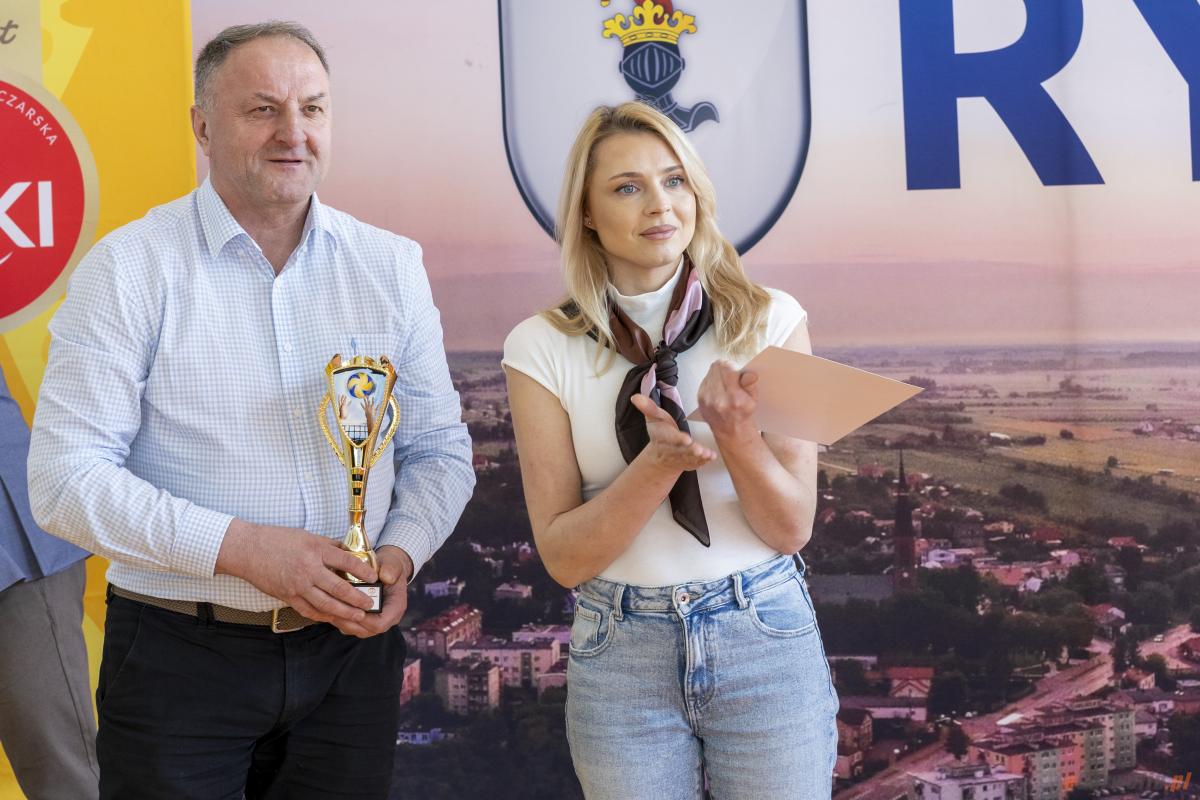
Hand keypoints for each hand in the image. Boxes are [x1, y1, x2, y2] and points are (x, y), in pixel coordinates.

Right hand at [215, 520, 379, 627]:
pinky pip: (309, 609)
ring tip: (357, 616)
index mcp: (315, 550)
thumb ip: (328, 545)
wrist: (247, 550)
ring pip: (325, 603)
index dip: (362, 570)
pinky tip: (333, 617)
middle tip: (370, 603)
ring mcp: (297, 585)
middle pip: (338, 587)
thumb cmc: (276, 539)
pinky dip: (323, 615)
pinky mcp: (288, 596)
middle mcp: (308, 569)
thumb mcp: (306, 536)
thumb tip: (348, 552)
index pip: (345, 561)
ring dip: (343, 611)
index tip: (374, 576)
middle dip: (357, 597)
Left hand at [325, 545, 411, 638]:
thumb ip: (391, 569)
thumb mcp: (393, 564)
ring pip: (355, 630)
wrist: (386, 569)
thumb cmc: (389, 567)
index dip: (363, 619)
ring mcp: (373, 622)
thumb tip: (386, 577)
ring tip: (327, 609)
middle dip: (347, 621)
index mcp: (395, 609)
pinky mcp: (363, 621)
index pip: (379, 624)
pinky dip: (339, 619)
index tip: (349, 607)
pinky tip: (328, 609)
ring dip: (340, 621)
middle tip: (331, 609)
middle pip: (364, 630)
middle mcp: (386, 619)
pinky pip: (349, 626)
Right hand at [630, 393, 715, 472]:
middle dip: (690, 450)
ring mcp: (681, 458)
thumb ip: (648, 407)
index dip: (678, 439)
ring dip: (699, 457)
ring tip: (707, 454)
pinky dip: (704, 461)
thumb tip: (635, 397)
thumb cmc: (660, 434)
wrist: (660, 457)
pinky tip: (712, 457)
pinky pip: (697, 463)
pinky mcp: (690, 462)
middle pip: (681, 451)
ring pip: (690, 458)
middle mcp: (672, 450)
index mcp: (663, 438)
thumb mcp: (653, 419)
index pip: (670, 438)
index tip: (686, 439)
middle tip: (699, 449)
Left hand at [697, 359, 758, 440]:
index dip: (732, 366)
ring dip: (718, 374)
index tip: (735, 371)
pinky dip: (712, 381)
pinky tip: (718, 389)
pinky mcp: (699, 399)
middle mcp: (718, 399)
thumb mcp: (753, 400)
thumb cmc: (743, 414)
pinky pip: (705, 380)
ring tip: (725, 384)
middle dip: (725, 369)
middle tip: (731, 376)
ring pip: (710, 372)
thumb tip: (750, 374)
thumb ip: (750, 384)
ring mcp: (706, 399)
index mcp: (734, 398)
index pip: (727, 368)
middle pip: (716, 367)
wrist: (730, 430)